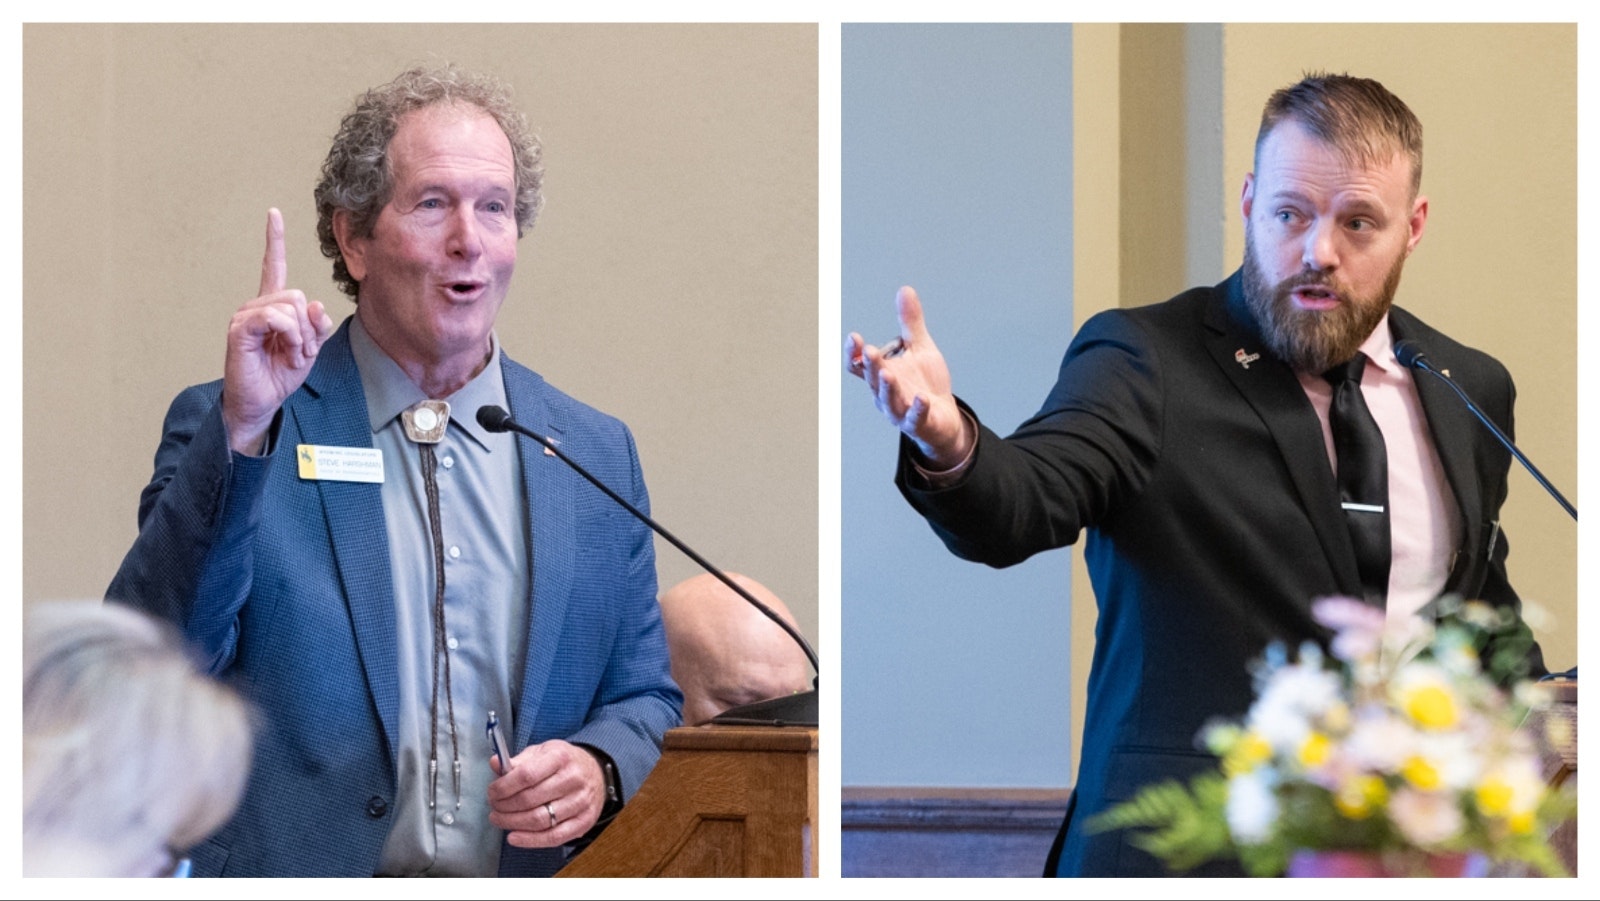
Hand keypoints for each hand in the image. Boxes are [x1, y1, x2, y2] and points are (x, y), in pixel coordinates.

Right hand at [221, 208, 335, 454]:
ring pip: (290, 306)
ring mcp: (246, 316)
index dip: (274, 240)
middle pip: (298, 295)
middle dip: (309, 327)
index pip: (274, 266)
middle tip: (300, 351)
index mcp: (273, 306)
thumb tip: (317, 305)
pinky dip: (289, 335)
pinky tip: (285, 352)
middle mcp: (257, 306)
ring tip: (291, 355)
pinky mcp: (240, 329)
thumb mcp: (309, 348)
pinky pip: (275, 317)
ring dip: (300, 337)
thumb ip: (317, 325)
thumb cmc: (279, 374)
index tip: (273, 213)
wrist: (261, 402)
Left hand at [486, 739, 605, 848]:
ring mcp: (580, 802)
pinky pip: (554, 837)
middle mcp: (573, 778)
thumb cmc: (564, 763)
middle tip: (494, 807)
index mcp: (560, 757)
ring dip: (512, 823)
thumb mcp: (542, 752)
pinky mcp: (584, 821)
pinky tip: (514, 837)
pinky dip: (530, 840)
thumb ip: (518, 760)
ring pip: (539, 820)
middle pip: (530, 799)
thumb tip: (495, 764)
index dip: (504, 787)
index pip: (526, 775)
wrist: (597, 772)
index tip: (492, 792)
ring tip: (500, 819)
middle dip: (504, 806)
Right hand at [845, 286, 971, 466]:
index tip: (854, 337)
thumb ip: (911, 322)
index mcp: (881, 374)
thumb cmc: (926, 383)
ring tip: (888, 373)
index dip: (854, 353)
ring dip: (887, 387)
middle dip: (871, 365)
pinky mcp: (917, 423)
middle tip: (869, 350)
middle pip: (873, 379)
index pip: (860, 365)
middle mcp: (885, 394)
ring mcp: (900, 411)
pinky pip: (915, 417)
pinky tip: (921, 397)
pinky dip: (917, 408)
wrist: (944, 416)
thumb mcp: (920, 348)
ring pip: (888, 400)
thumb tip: (905, 290)